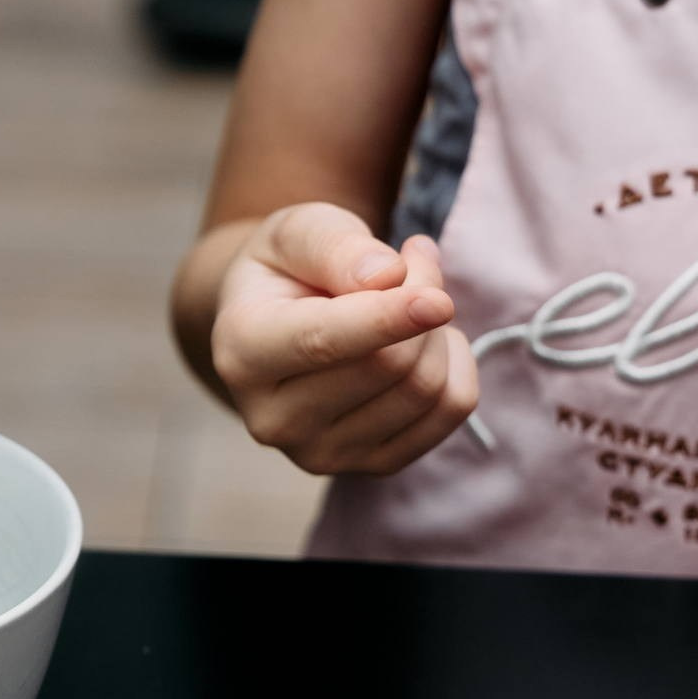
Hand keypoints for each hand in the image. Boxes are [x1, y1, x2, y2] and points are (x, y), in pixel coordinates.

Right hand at [210, 205, 477, 474]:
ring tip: (412, 301)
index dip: (385, 321)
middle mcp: (272, 419)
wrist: (276, 325)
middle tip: (415, 262)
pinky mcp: (370, 466)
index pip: (323, 343)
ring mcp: (321, 454)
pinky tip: (425, 341)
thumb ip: (333, 245)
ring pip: (424, 390)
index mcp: (241, 353)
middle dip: (421, 299)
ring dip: (438, 332)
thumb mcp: (294, 232)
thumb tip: (386, 276)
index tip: (439, 300)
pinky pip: (449, 412)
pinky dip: (456, 365)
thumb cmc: (287, 270)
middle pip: (388, 366)